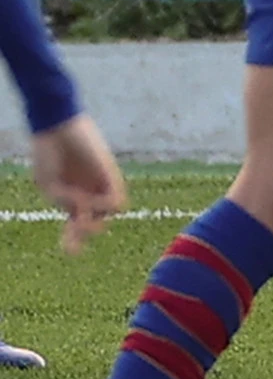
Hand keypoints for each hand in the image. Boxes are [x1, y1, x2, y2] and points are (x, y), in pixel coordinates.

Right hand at [28, 115, 125, 254]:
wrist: (57, 128)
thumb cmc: (49, 155)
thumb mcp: (50, 184)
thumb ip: (65, 201)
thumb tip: (82, 213)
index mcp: (71, 198)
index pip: (77, 225)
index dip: (73, 240)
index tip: (70, 251)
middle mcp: (88, 194)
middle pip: (94, 224)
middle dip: (83, 235)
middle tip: (72, 242)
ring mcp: (100, 186)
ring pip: (108, 215)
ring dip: (94, 220)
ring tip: (80, 210)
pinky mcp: (111, 176)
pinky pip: (117, 201)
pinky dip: (103, 207)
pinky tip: (90, 201)